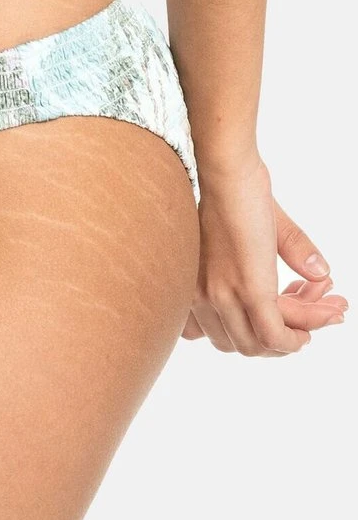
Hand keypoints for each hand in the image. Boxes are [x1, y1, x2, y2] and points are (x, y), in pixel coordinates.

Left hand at [182, 154, 347, 355]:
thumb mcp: (259, 234)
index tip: (290, 312)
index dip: (258, 332)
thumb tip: (322, 274)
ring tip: (326, 306)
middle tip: (317, 309)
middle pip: (245, 344)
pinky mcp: (250, 291)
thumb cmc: (235, 194)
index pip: (223, 336)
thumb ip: (291, 253)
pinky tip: (321, 317)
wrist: (229, 175)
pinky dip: (297, 337)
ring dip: (300, 330)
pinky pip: (274, 335)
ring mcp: (224, 298)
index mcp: (194, 291)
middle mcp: (202, 301)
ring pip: (263, 343)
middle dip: (283, 335)